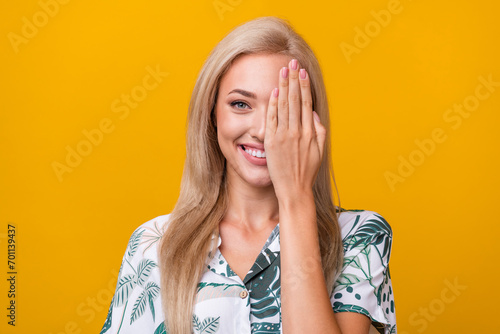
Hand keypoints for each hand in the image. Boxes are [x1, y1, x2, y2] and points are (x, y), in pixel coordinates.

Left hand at [264, 59, 326, 201]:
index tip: (302, 71)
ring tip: (284, 70)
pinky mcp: (272, 143)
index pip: (306, 103)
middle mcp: (298, 132)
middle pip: (295, 100)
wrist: (294, 190)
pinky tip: (274, 92)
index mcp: (310, 132)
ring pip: (284, 106)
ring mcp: (284, 136)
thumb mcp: (319, 151)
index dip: (304, 86)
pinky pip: (273, 119)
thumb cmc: (307, 172)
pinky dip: (274, 105)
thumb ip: (319, 131)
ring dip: (284, 86)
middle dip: (293, 79)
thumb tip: (312, 113)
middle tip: (292, 62)